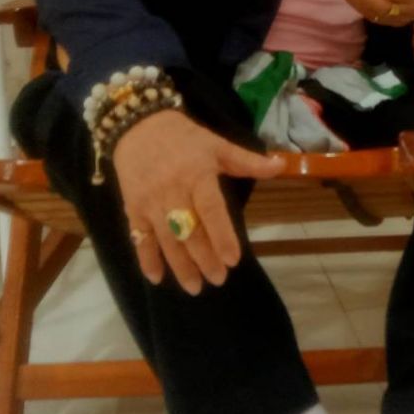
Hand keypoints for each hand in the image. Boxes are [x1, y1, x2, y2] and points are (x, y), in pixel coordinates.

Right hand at [114, 110, 283, 293]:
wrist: (137, 126)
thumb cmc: (184, 138)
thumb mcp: (217, 144)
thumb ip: (247, 161)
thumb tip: (280, 165)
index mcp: (197, 175)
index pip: (211, 211)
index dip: (222, 236)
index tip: (233, 259)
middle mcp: (172, 192)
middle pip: (189, 232)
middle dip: (204, 259)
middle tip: (218, 279)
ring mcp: (150, 203)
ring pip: (166, 240)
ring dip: (180, 266)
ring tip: (195, 287)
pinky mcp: (132, 209)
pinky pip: (139, 238)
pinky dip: (147, 259)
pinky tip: (157, 278)